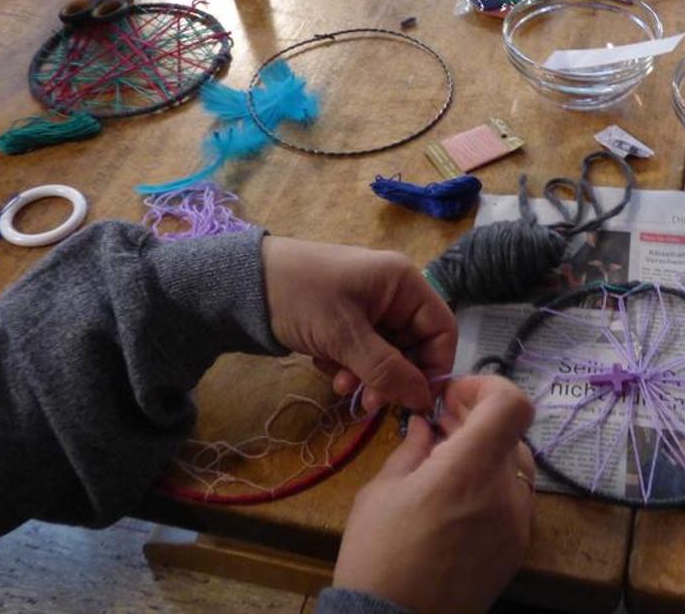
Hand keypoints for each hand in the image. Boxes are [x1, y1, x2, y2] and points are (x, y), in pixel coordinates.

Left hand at [261, 237, 456, 413]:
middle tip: (368, 402)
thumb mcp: (345, 336)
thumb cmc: (301, 297)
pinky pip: (362, 351)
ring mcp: (369, 306)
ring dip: (366, 375)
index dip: (434, 366)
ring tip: (338, 383)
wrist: (243, 284)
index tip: (416, 398)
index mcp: (403, 282)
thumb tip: (424, 401)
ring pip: (386, 353)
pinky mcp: (346, 320)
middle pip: (413, 345)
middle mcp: (392, 293)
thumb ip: (387, 369)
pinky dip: (348, 364)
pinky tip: (324, 365)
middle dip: (392, 376)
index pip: (441, 328)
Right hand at [334, 377, 536, 613]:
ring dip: (488, 451)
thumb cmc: (378, 556)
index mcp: (469, 470)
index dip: (487, 387)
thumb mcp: (382, 491)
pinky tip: (458, 497)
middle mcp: (505, 493)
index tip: (454, 396)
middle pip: (511, 432)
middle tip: (442, 424)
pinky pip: (515, 498)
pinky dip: (493, 483)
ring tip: (447, 461)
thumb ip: (412, 447)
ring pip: (516, 464)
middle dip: (478, 419)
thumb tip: (427, 424)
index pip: (512, 404)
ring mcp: (517, 524)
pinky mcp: (517, 549)